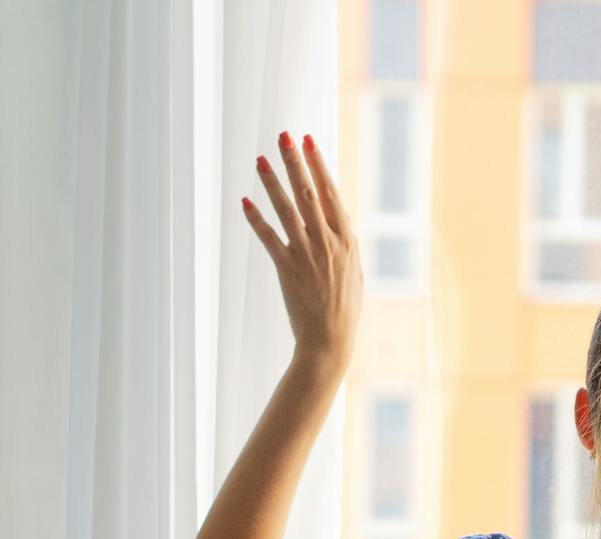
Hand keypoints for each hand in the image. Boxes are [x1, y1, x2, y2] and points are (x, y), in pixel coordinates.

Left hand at [242, 131, 361, 371]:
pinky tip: (245, 201)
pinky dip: (256, 219)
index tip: (309, 141)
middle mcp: (327, 242)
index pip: (331, 193)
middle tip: (284, 135)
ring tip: (260, 159)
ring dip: (272, 182)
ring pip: (286, 210)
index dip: (319, 165)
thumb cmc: (345, 308)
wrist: (330, 340)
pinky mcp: (286, 269)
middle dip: (295, 161)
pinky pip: (268, 238)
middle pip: (308, 193)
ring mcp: (306, 254)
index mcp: (347, 240)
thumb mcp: (355, 272)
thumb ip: (346, 244)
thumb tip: (339, 221)